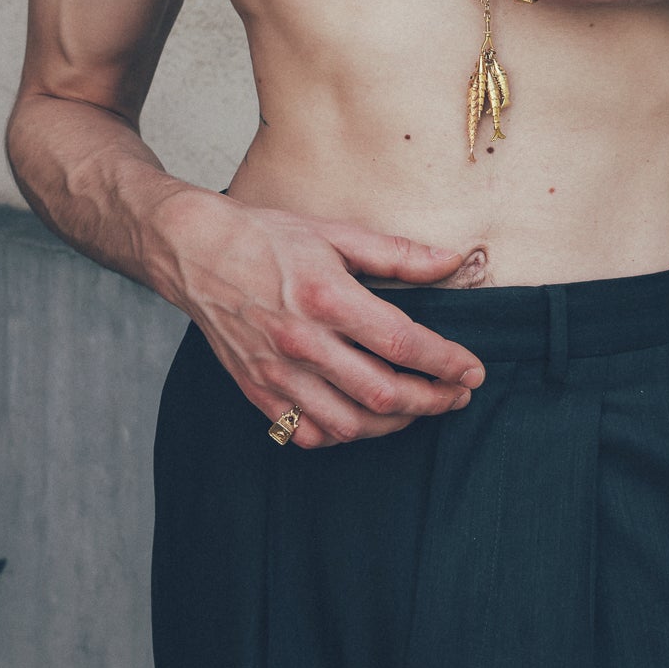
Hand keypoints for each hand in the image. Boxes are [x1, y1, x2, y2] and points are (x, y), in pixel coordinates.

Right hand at [158, 191, 487, 448]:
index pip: (401, 343)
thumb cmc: (268, 237)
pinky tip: (364, 418)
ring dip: (395, 425)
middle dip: (432, 400)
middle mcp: (301, 342)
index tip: (473, 369)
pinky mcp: (257, 391)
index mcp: (326, 297)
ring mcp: (276, 373)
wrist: (195, 251)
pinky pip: (308, 433)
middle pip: (382, 394)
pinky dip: (344, 435)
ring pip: (349, 424)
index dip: (445, 362)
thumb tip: (453, 261)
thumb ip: (398, 254)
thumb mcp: (336, 232)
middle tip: (458, 394)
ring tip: (420, 407)